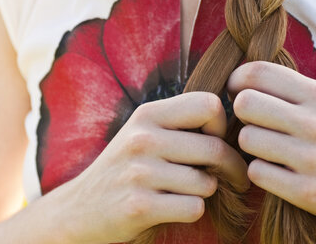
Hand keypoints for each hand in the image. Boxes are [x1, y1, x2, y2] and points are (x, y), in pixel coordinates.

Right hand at [56, 92, 249, 243]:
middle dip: (230, 167)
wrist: (79, 207)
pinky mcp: (139, 206)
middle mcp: (142, 139)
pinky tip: (172, 207)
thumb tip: (236, 125)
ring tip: (185, 191)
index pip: (209, 104)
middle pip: (215, 148)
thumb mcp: (142, 132)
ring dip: (205, 192)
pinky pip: (194, 208)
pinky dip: (191, 211)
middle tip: (230, 177)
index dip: (221, 124)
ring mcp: (139, 173)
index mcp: (147, 115)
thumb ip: (179, 123)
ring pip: (207, 183)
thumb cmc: (123, 168)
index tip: (215, 140)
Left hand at [228, 61, 315, 229]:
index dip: (237, 80)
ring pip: (246, 139)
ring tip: (269, 151)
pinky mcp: (307, 192)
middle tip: (254, 123)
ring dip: (252, 146)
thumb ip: (291, 92)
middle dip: (242, 114)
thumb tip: (242, 82)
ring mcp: (311, 159)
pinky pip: (256, 172)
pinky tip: (277, 173)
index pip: (259, 72)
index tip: (236, 91)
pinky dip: (261, 173)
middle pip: (245, 104)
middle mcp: (315, 124)